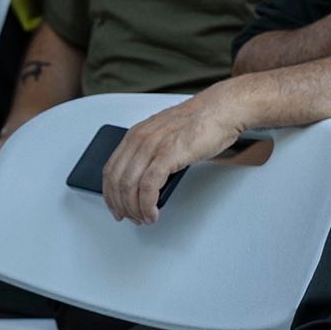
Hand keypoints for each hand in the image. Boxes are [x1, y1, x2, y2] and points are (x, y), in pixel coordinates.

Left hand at [101, 87, 246, 223]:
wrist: (220, 110)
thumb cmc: (199, 123)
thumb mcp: (164, 136)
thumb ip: (151, 155)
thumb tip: (145, 183)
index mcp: (136, 134)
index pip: (110, 169)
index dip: (110, 193)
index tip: (116, 207)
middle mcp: (139, 139)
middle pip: (117, 180)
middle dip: (121, 205)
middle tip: (130, 218)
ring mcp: (152, 146)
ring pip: (130, 186)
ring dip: (135, 209)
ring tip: (144, 219)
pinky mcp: (168, 154)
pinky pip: (148, 187)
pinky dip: (147, 205)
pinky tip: (153, 213)